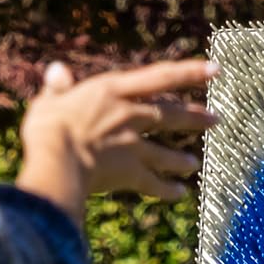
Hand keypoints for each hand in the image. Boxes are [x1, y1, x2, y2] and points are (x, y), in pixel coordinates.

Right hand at [16, 58, 216, 220]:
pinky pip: (153, 183)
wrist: (57, 160)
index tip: (216, 69)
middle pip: (170, 115)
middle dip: (195, 117)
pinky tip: (180, 194)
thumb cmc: (47, 128)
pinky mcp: (130, 173)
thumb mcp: (49, 101)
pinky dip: (167, 189)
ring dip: (181, 159)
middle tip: (216, 118)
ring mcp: (133, 145)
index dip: (190, 72)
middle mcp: (130, 115)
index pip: (160, 77)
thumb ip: (57, 88)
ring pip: (165, 152)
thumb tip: (58, 72)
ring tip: (195, 164)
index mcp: (113, 91)